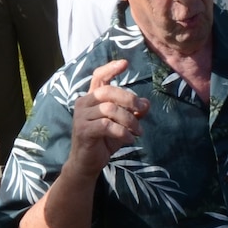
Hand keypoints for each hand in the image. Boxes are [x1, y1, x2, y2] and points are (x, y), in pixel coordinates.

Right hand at [69, 59, 146, 174]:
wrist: (88, 164)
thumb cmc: (104, 141)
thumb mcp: (123, 125)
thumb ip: (134, 113)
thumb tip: (147, 103)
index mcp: (92, 98)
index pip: (99, 76)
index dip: (111, 68)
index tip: (125, 63)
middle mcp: (83, 103)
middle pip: (108, 91)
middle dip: (129, 99)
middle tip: (142, 111)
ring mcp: (81, 116)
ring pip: (110, 109)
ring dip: (129, 120)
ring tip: (138, 132)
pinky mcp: (83, 130)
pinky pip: (107, 125)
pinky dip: (122, 132)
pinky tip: (130, 139)